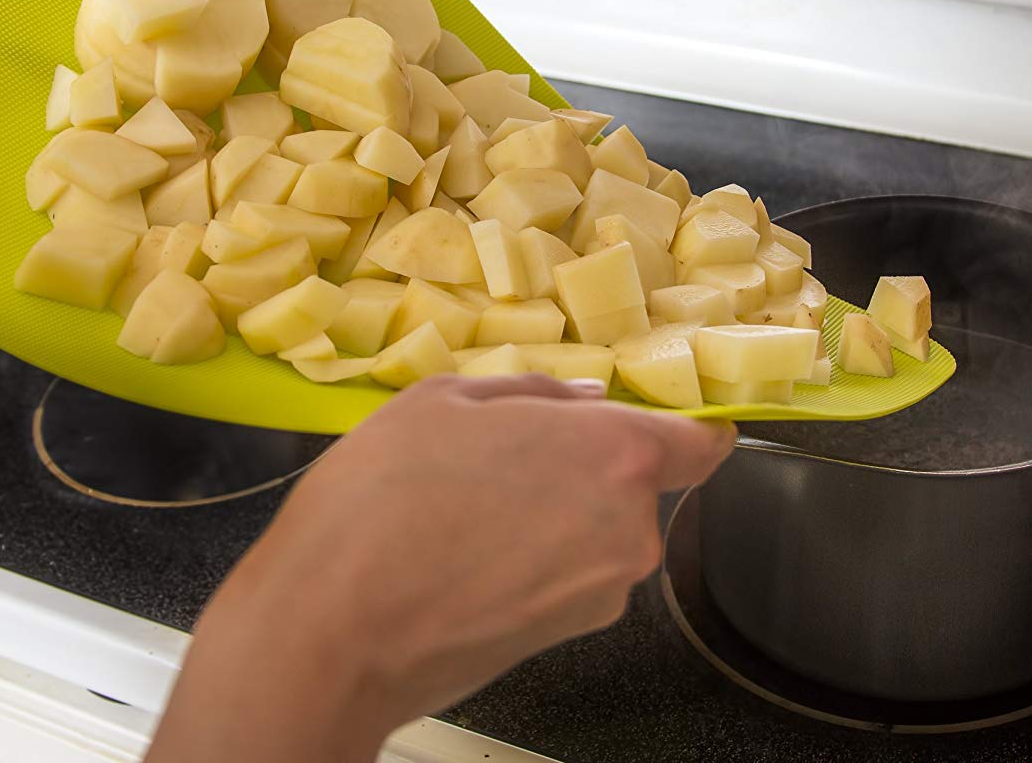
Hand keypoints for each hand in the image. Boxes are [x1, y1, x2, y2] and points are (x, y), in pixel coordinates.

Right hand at [146, 375, 734, 762]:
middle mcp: (628, 529)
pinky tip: (463, 554)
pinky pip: (568, 577)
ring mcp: (601, 594)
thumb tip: (588, 401)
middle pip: (636, 486)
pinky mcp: (566, 638)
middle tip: (501, 459)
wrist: (328, 637)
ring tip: (465, 509)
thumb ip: (534, 392)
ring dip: (553, 516)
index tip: (660, 420)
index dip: (690, 429)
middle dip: (583, 469)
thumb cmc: (379, 500)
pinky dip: (532, 561)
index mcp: (615, 454)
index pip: (703, 444)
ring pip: (597, 533)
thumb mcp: (441, 400)